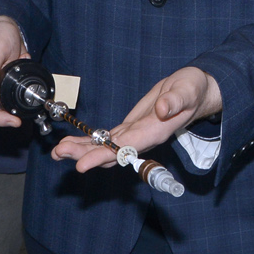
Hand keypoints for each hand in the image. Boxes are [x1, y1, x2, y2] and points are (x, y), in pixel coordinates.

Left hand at [65, 66, 222, 169]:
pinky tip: (72, 143)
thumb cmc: (194, 90)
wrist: (196, 91)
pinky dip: (89, 141)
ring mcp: (134, 135)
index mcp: (155, 131)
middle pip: (109, 152)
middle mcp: (142, 138)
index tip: (82, 164)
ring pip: (105, 147)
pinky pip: (106, 138)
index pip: (125, 148)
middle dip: (83, 154)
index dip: (102, 156)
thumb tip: (164, 109)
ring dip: (81, 150)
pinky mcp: (130, 128)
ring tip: (58, 151)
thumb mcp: (189, 90)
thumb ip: (177, 100)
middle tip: (59, 153)